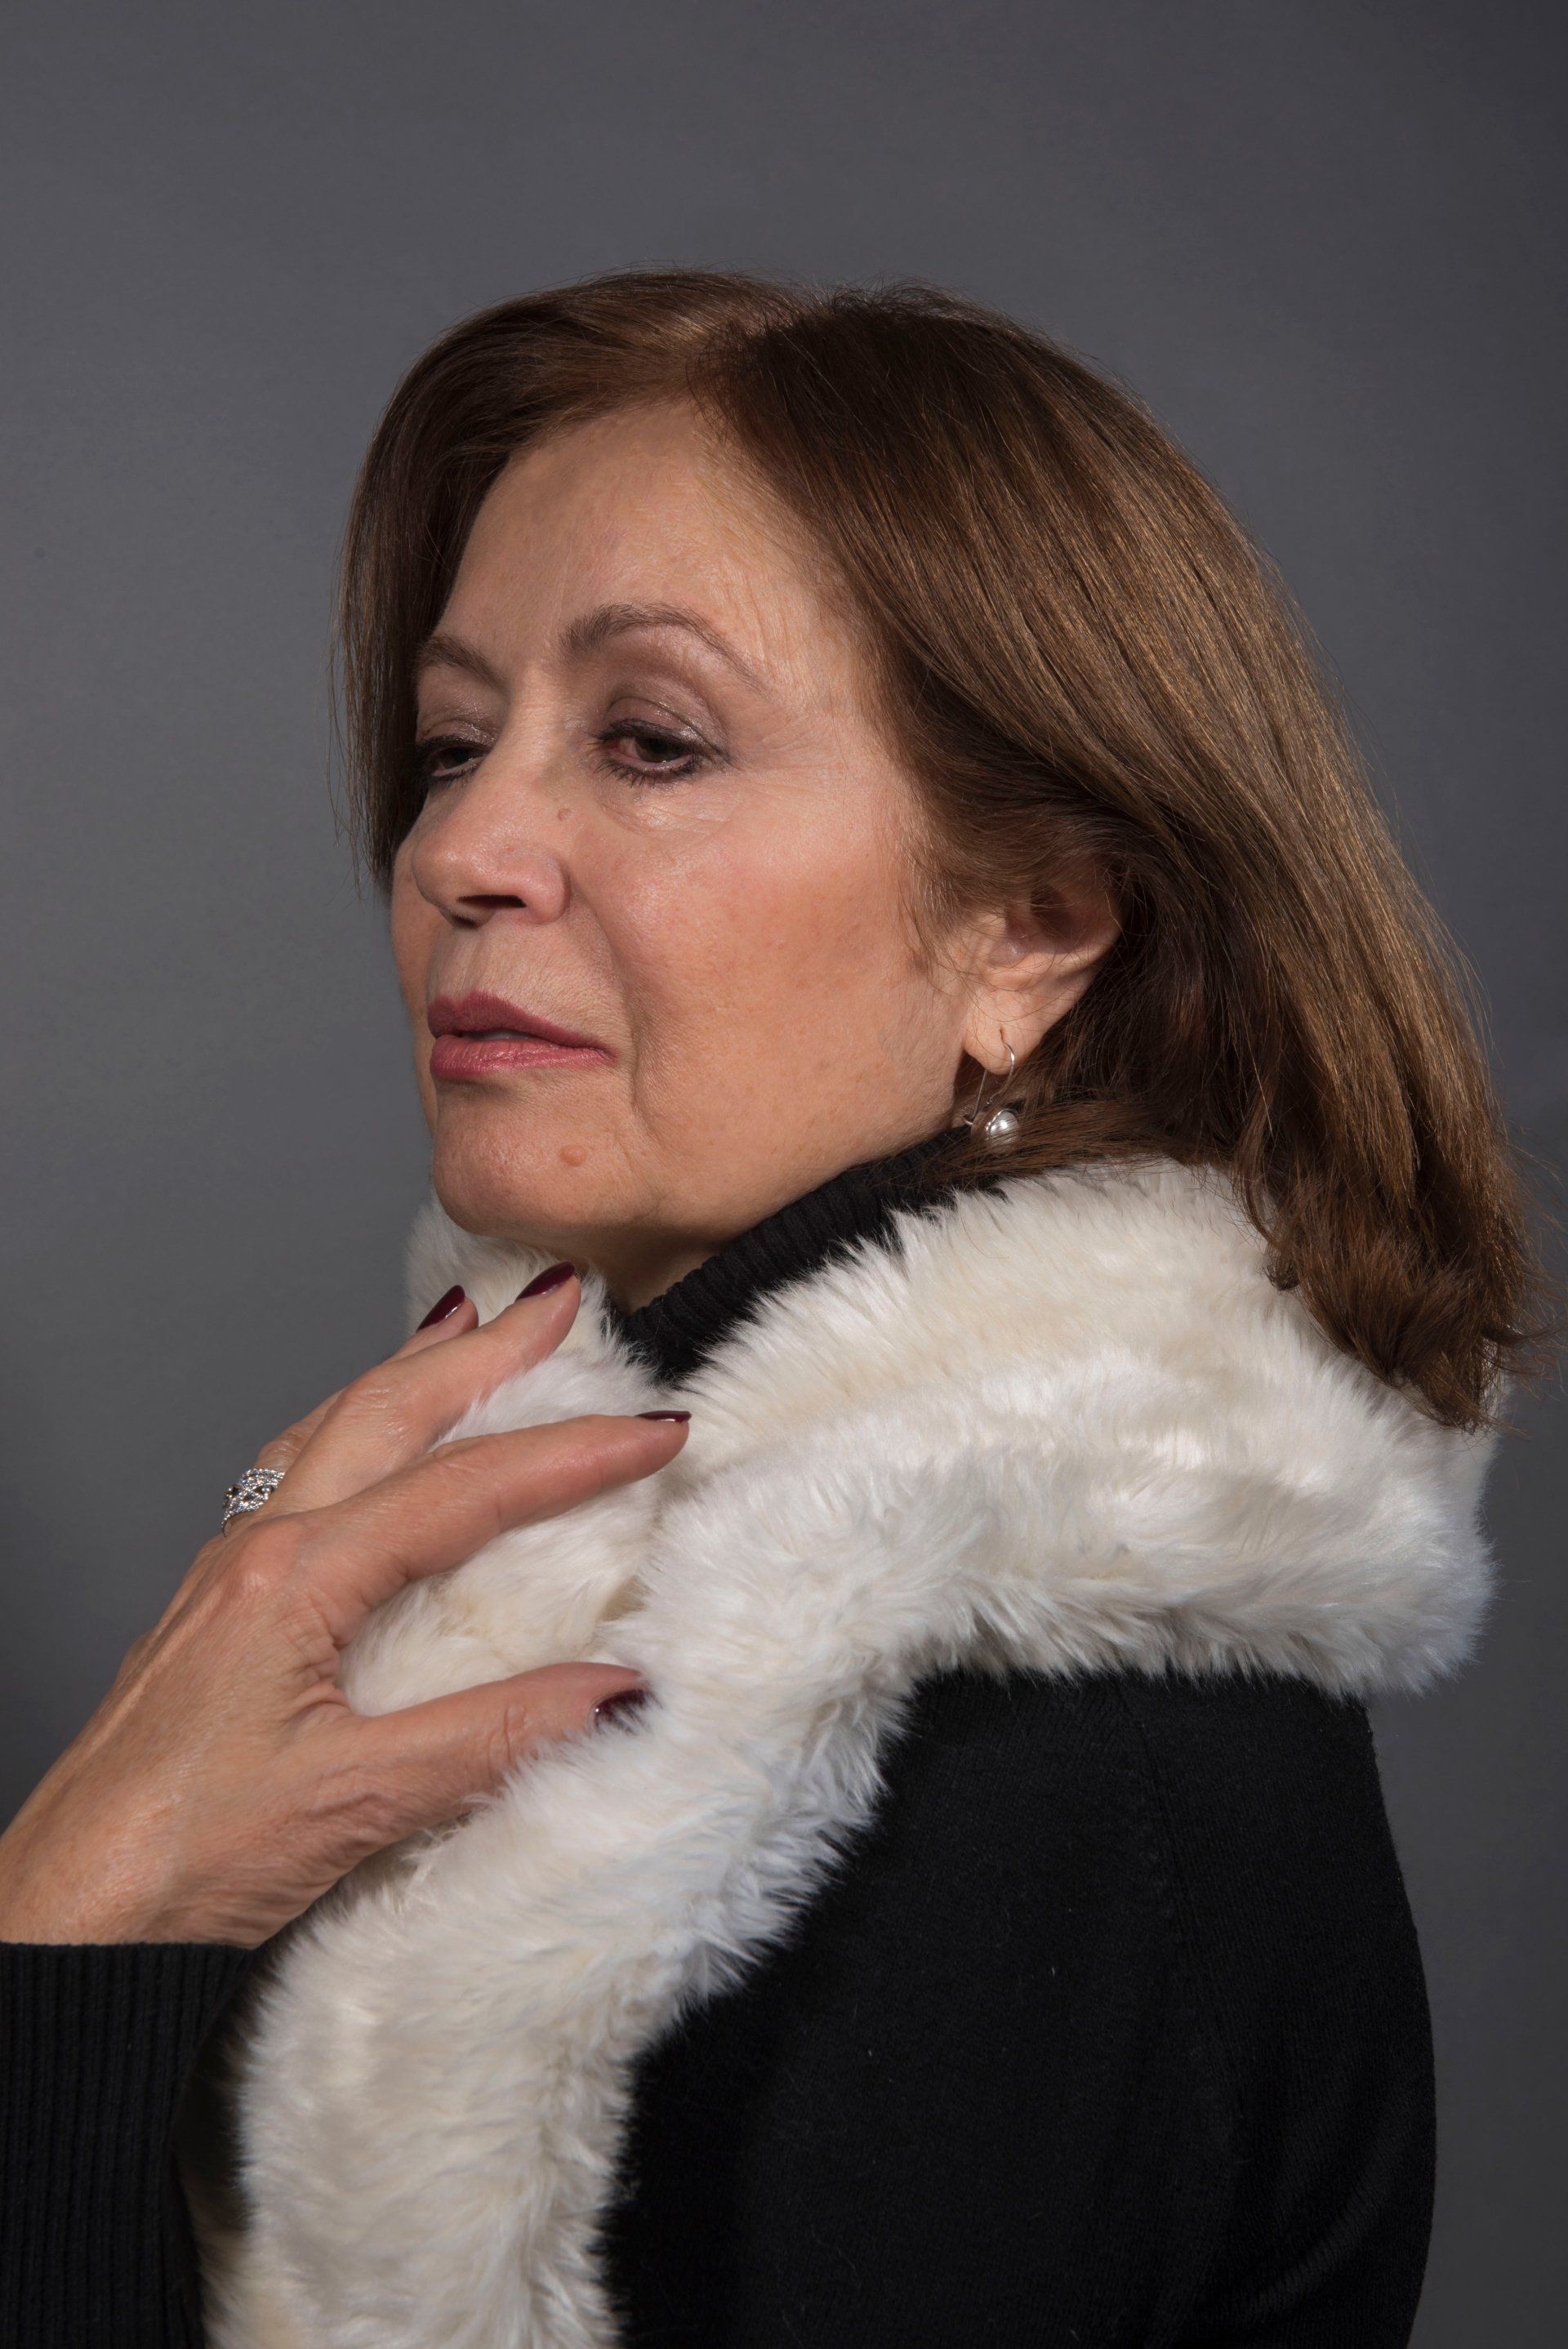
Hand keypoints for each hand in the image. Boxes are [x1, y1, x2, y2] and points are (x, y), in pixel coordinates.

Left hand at [0, 1271, 685, 1947]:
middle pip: (385, 1413)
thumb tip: (616, 1693)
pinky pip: (293, 1476)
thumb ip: (492, 1740)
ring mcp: (226, 1577)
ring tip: (467, 1329)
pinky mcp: (213, 1614)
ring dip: (411, 1372)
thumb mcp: (354, 1804)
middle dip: (481, 1348)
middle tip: (558, 1298)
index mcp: (294, 1580)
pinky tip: (363, 1444)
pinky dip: (353, 1427)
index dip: (572, 1455)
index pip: (462, 1490)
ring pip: (329, 1428)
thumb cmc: (174, 1864)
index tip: (658, 1425)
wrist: (54, 1922)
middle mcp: (255, 1555)